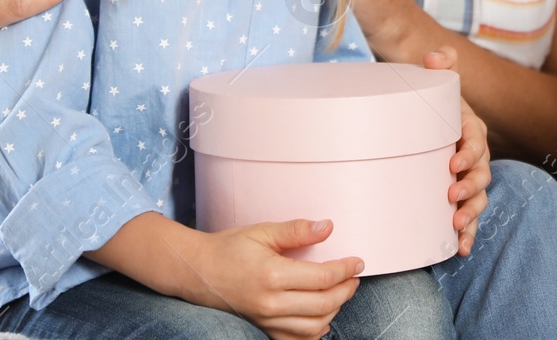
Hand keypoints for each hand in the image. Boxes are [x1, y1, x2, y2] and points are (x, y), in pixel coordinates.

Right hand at [155, 218, 361, 339]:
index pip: (322, 278)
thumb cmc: (229, 248)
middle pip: (323, 305)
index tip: (358, 262)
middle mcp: (270, 303)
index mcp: (271, 275)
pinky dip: (315, 331)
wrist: (198, 272)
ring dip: (334, 311)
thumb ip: (296, 230)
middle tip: (353, 278)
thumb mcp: (261, 232)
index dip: (345, 270)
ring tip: (340, 292)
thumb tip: (327, 226)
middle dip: (345, 291)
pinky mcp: (262, 329)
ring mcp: (266, 320)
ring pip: (314, 327)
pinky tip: (322, 316)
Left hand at [424, 46, 490, 254]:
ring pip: (478, 198)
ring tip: (457, 224)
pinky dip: (468, 233)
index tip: (453, 164)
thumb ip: (438, 65)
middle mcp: (474, 155)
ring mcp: (469, 178)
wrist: (420, 119)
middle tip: (452, 196)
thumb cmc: (428, 103)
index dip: (469, 153)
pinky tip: (459, 248)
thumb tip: (438, 56)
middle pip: (481, 174)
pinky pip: (469, 217)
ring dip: (471, 213)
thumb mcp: (432, 81)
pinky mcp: (460, 196)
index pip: (475, 141)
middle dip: (470, 188)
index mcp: (469, 128)